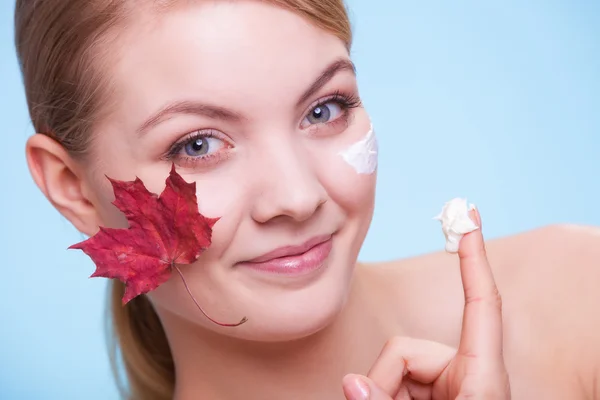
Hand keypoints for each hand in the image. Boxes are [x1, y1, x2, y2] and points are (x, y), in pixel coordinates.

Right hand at [343, 207, 509, 398]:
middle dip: (385, 377)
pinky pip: (391, 380)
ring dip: (382, 389)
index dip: (474, 257)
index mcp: (481, 373)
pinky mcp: (429, 395)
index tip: (469, 217)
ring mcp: (445, 384)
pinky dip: (382, 394)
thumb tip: (351, 382)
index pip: (481, 302)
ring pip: (394, 362)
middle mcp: (463, 372)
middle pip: (406, 346)